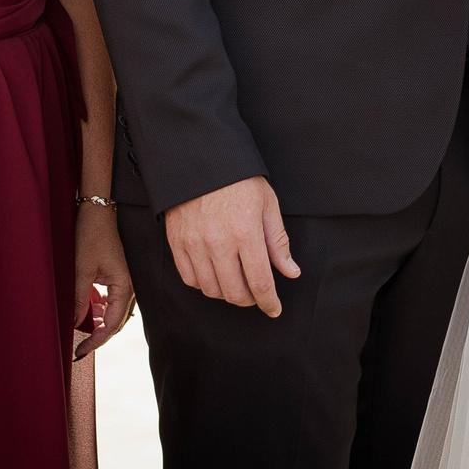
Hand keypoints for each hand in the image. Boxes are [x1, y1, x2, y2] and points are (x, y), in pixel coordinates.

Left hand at [70, 204, 135, 359]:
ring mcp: (122, 282)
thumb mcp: (81, 269)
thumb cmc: (92, 236)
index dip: (96, 341)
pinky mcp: (115, 276)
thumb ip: (79, 299)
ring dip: (98, 324)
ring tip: (80, 332)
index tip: (80, 351)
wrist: (96, 212)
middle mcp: (127, 287)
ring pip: (112, 312)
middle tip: (79, 348)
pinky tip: (85, 312)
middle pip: (115, 322)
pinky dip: (98, 310)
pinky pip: (109, 301)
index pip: (112, 324)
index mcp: (123, 286)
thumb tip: (75, 323)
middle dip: (98, 336)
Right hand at [163, 176, 299, 317]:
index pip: (260, 283)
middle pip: (235, 292)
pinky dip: (204, 284)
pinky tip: (215, 274)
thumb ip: (278, 242)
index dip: (269, 302)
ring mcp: (194, 244)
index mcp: (246, 233)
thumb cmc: (239, 180)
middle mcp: (218, 243)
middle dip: (250, 300)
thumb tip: (291, 272)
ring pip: (212, 290)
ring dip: (227, 293)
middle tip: (257, 294)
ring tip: (237, 283)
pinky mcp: (177, 243)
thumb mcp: (267, 204)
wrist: (200, 159)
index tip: (274, 309)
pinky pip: (190, 279)